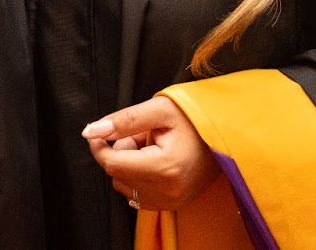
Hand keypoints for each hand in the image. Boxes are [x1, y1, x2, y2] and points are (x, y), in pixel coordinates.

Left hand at [82, 96, 219, 211]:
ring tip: (151, 146)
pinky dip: (137, 176)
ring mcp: (171, 201)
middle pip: (117, 174)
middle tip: (141, 134)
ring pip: (124, 185)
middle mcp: (168, 191)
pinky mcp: (172, 204)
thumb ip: (122, 121)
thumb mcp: (159, 110)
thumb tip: (91, 132)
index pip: (113, 164)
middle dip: (121, 151)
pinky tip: (155, 160)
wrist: (224, 135)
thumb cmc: (194, 119)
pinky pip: (136, 194)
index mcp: (165, 167)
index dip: (99, 146)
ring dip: (129, 164)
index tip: (98, 131)